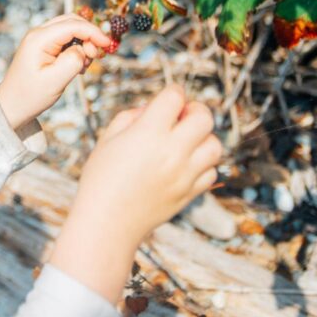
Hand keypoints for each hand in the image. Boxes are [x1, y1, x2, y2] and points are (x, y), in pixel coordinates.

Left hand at [0, 14, 112, 129]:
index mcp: (39, 39)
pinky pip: (66, 39)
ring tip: (83, 66)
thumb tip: (84, 49)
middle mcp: (39, 34)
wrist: (13, 105)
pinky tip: (77, 65)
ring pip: (71, 29)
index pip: (72, 25)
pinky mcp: (44, 46)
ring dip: (83, 43)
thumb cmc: (31, 95)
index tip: (108, 45)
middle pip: (72, 21)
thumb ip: (72, 61)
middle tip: (95, 57)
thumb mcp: (55, 81)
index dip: (93, 32)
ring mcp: (40, 39)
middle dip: (89, 36)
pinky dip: (77, 48)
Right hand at [71, 84, 220, 245]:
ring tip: (185, 143)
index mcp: (148, 133)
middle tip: (182, 118)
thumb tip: (154, 109)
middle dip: (195, 110)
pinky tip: (184, 165)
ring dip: (203, 138)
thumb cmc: (101, 178)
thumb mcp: (108, 139)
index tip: (167, 100)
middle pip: (204, 117)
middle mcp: (172, 152)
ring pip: (215, 145)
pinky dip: (202, 164)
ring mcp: (184, 174)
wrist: (107, 223)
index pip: (175, 97)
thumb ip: (132, 116)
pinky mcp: (190, 193)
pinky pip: (211, 172)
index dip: (172, 92)